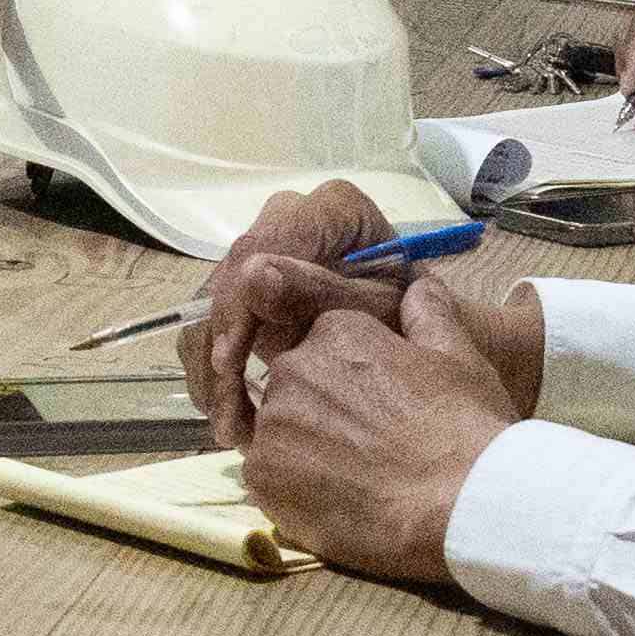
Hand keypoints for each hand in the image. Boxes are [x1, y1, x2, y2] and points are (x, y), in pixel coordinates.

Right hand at [183, 181, 402, 435]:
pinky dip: (218, 374)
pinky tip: (231, 417)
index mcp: (330, 208)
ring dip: (213, 372)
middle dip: (222, 350)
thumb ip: (315, 293)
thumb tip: (252, 277)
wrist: (421, 338)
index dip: (236, 306)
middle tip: (229, 413)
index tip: (228, 362)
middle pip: (228, 280)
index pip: (258, 249)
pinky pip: (215, 325)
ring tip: (231, 426)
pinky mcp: (251, 288)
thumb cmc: (411, 323)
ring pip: (213, 307)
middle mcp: (290, 218)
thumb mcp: (371, 311)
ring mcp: (266, 251)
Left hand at [233, 276, 524, 581]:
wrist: (457, 505)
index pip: (324, 348)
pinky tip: (335, 502)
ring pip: (278, 434)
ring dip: (305, 452)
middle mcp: (293, 368)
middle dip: (322, 415)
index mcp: (336, 332)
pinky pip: (266, 478)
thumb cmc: (464, 429)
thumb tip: (419, 288)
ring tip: (355, 479)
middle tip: (368, 450)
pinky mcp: (262, 476)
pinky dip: (292, 490)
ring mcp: (273, 424)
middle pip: (295, 389)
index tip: (379, 411)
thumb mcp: (460, 358)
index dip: (353, 384)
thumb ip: (430, 316)